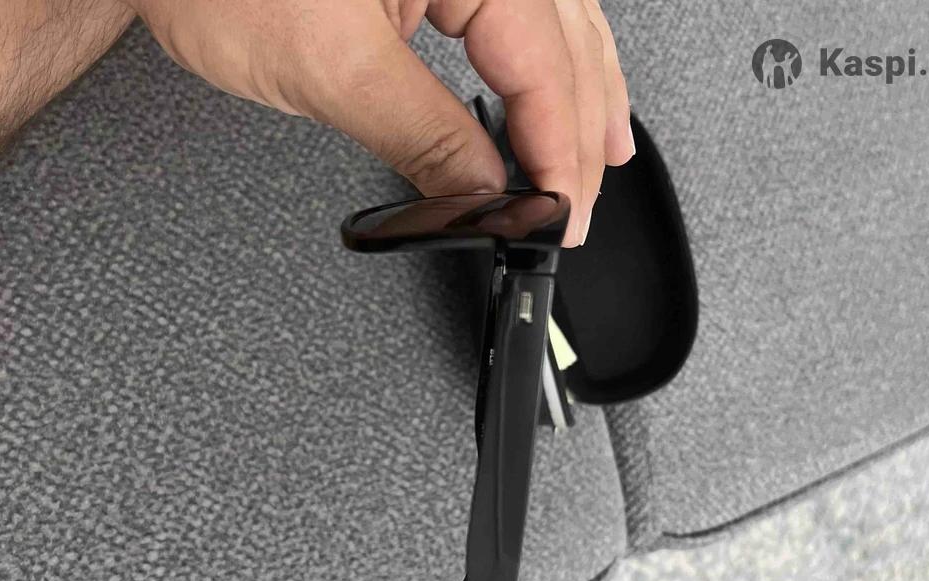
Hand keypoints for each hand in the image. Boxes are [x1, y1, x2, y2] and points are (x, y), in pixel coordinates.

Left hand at [126, 0, 633, 245]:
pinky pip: (511, 13)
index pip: (544, 63)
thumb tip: (479, 193)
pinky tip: (545, 87)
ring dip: (578, 93)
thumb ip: (420, 135)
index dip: (558, 149)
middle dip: (578, 133)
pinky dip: (535, 62)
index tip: (559, 212)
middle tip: (575, 209)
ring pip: (551, 24)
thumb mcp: (328, 67)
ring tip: (599, 153)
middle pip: (562, 44)